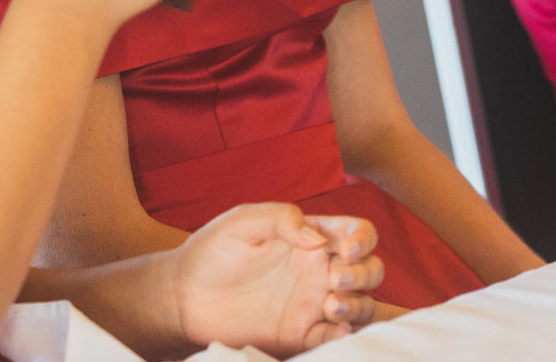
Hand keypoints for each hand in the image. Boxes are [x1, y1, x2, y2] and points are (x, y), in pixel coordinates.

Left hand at [166, 204, 382, 356]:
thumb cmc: (213, 252)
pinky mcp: (301, 334)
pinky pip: (337, 337)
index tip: (345, 247)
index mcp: (311, 238)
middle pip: (371, 270)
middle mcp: (319, 270)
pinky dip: (344, 334)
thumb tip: (317, 237)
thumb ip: (281, 218)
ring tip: (329, 304)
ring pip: (362, 305)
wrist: (185, 296)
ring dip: (358, 304)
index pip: (358, 233)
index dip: (363, 238)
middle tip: (334, 276)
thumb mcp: (242, 222)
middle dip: (364, 273)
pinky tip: (330, 327)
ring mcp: (313, 303)